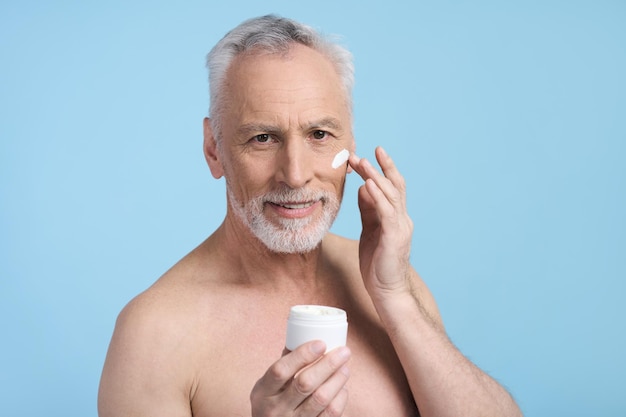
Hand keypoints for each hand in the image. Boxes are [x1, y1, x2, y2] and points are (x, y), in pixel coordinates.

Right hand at [250, 341, 350, 416]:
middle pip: (305, 384)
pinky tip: (342, 387)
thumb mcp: (266, 386)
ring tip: (345, 366)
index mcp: (264, 393)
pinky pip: (330, 415)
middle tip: (343, 351)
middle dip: (328, 365)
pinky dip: (340, 398)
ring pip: (321, 399)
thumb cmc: (270, 404)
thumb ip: (284, 363)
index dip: (302, 355)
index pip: (281, 370)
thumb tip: (303, 336)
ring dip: (337, 380)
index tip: (321, 343)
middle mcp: (276, 409)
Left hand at [348, 147, 413, 300]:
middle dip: (380, 167)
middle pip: (394, 186)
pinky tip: (369, 184)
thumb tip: (364, 188)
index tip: (370, 154)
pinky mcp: (394, 237)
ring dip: (376, 176)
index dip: (382, 170)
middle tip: (365, 151)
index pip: (392, 188)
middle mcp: (402, 219)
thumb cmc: (377, 264)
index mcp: (396, 218)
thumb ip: (368, 210)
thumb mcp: (370, 231)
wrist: (387, 291)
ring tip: (362, 162)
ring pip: (391, 195)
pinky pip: (386, 211)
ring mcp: (400, 227)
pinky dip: (378, 196)